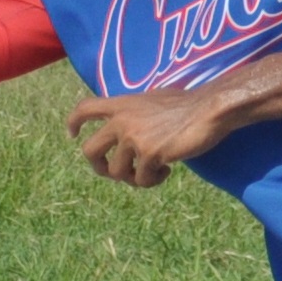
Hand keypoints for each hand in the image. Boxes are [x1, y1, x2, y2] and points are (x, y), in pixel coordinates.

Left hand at [66, 88, 224, 187]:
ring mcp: (133, 137)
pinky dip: (153, 181)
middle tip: (114, 172)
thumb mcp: (154, 99)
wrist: (209, 110)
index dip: (73, 123)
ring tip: (153, 172)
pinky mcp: (148, 154)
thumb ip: (136, 111)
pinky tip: (167, 171)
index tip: (72, 135)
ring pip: (117, 172)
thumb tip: (131, 123)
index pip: (85, 109)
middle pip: (89, 151)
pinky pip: (141, 180)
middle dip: (99, 167)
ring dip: (134, 178)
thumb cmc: (188, 104)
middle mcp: (122, 120)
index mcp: (122, 104)